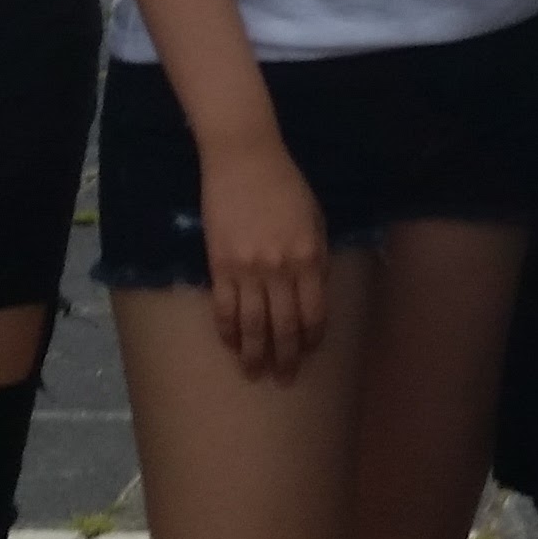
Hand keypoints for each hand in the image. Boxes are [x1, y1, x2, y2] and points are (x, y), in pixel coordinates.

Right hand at [195, 133, 329, 381]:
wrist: (244, 159)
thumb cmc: (286, 185)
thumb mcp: (316, 218)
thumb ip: (318, 256)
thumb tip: (315, 290)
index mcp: (310, 257)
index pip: (314, 313)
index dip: (311, 338)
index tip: (308, 353)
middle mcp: (281, 270)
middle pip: (284, 326)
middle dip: (285, 358)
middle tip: (284, 378)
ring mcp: (248, 270)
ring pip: (252, 325)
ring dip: (254, 354)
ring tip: (254, 373)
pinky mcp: (220, 265)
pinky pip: (224, 309)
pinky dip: (227, 331)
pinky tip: (230, 344)